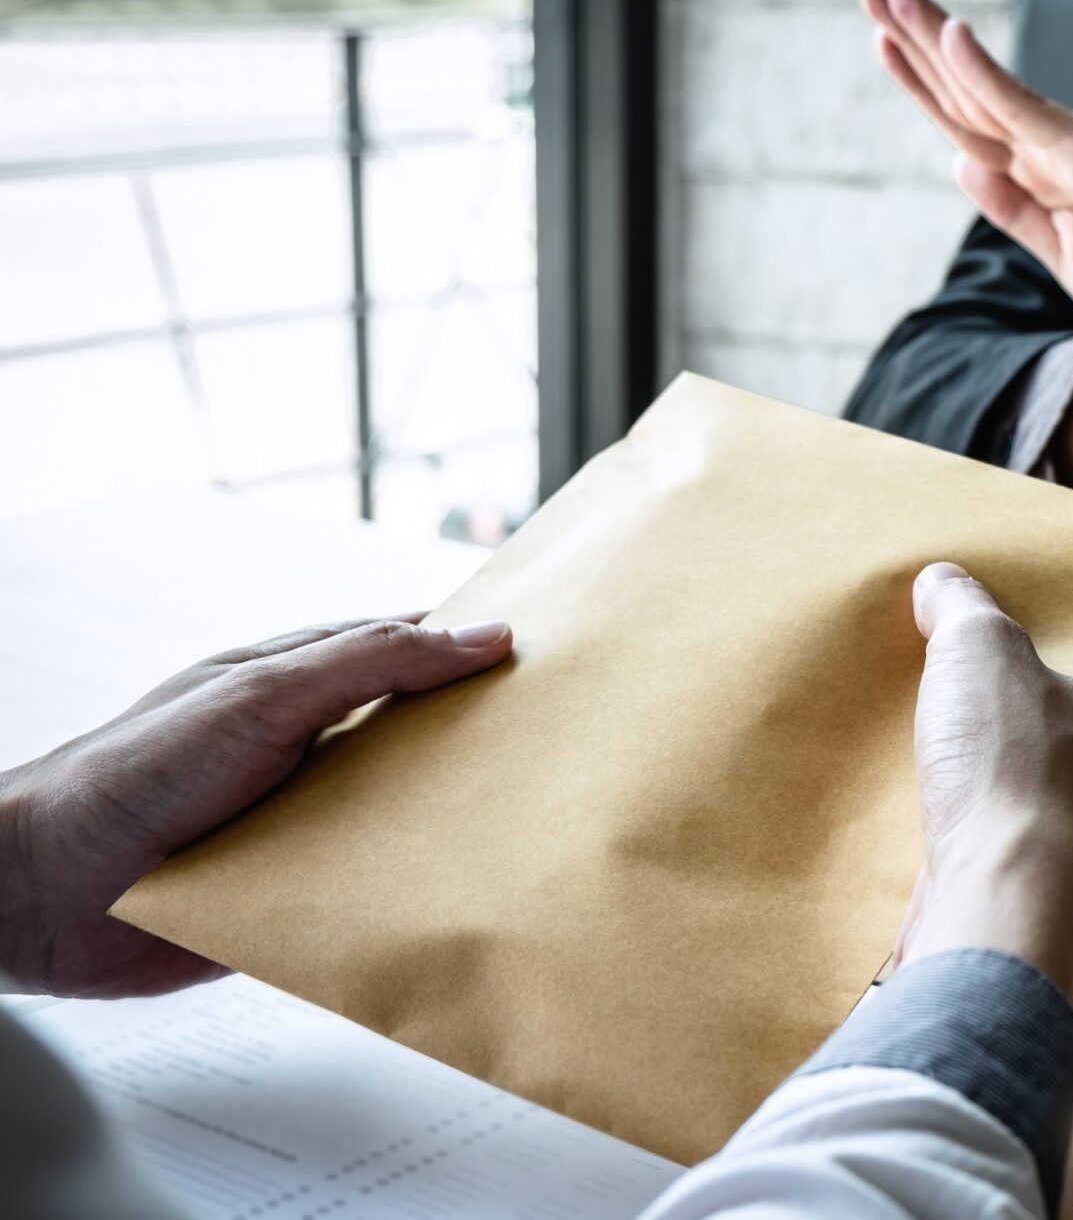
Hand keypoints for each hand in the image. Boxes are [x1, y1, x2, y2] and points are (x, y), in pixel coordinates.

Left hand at [0, 616, 513, 997]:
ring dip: (452, 824)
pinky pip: (375, 889)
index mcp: (301, 682)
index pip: (411, 650)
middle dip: (482, 744)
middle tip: (561, 751)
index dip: (477, 650)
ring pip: (406, 816)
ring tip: (530, 826)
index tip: (552, 660)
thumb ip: (370, 662)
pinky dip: (412, 892)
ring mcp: (304, 819)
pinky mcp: (298, 892)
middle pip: (421, 737)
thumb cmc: (128, 776)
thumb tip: (480, 636)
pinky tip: (458, 894)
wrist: (40, 895)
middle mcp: (308, 747)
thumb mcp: (262, 697)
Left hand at [861, 0, 1072, 325]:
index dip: (921, 77)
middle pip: (968, 89)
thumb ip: (1013, 209)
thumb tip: (960, 162)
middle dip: (914, 36)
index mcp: (1046, 170)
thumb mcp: (1063, 253)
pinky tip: (949, 35)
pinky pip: (1028, 113)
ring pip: (986, 89)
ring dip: (933, 36)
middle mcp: (1056, 147)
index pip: (969, 118)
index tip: (880, 36)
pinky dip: (986, 74)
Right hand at [895, 563, 1072, 1001]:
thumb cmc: (1019, 777)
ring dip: (993, 787)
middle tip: (964, 703)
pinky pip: (1012, 855)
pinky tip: (931, 827)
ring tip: (938, 767)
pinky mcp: (1051, 904)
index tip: (1006, 650)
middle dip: (1019, 722)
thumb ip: (962, 606)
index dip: (1056, 656)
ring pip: (1044, 801)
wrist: (1000, 911)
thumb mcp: (978, 649)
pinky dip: (978, 841)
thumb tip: (942, 583)